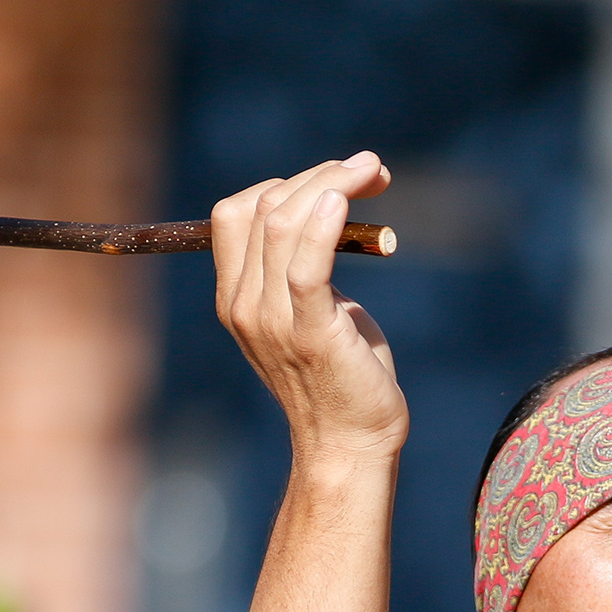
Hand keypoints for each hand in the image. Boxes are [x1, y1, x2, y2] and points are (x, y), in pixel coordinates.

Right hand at [212, 152, 406, 463]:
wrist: (351, 443)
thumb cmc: (343, 377)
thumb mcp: (315, 313)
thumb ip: (307, 269)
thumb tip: (330, 209)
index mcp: (236, 298)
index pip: (236, 213)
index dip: (285, 181)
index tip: (337, 179)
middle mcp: (244, 305)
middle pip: (266, 207)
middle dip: (322, 174)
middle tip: (372, 168)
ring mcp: (272, 320)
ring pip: (286, 223)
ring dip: (334, 182)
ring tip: (375, 171)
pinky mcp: (311, 332)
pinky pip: (307, 265)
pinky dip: (325, 225)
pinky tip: (346, 200)